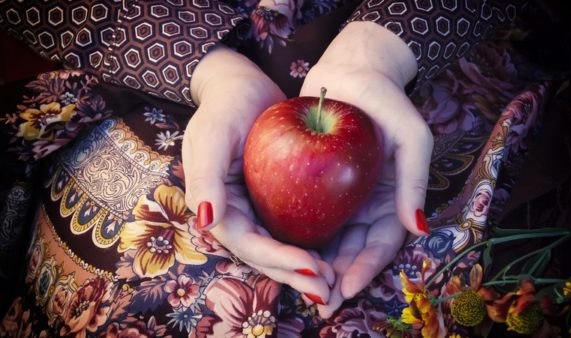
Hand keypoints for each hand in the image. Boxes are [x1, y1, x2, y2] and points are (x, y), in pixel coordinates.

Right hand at [183, 45, 333, 302]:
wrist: (242, 85)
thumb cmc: (226, 105)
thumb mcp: (213, 134)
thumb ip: (206, 177)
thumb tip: (206, 222)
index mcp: (216, 205)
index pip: (247, 243)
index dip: (277, 260)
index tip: (313, 268)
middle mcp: (234, 213)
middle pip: (264, 255)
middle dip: (294, 274)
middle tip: (329, 290)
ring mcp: (254, 208)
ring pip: (279, 247)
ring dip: (303, 267)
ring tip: (334, 281)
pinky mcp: (272, 199)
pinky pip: (291, 228)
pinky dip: (309, 243)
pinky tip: (334, 252)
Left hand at [299, 22, 433, 316]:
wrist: (349, 70)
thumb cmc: (385, 100)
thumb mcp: (411, 136)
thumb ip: (414, 180)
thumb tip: (418, 230)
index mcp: (391, 199)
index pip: (381, 244)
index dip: (366, 269)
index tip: (345, 289)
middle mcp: (365, 204)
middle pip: (352, 251)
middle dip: (338, 278)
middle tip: (319, 302)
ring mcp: (339, 197)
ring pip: (328, 241)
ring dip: (316, 267)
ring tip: (300, 288)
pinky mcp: (313, 185)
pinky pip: (306, 217)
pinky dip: (298, 238)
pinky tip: (281, 253)